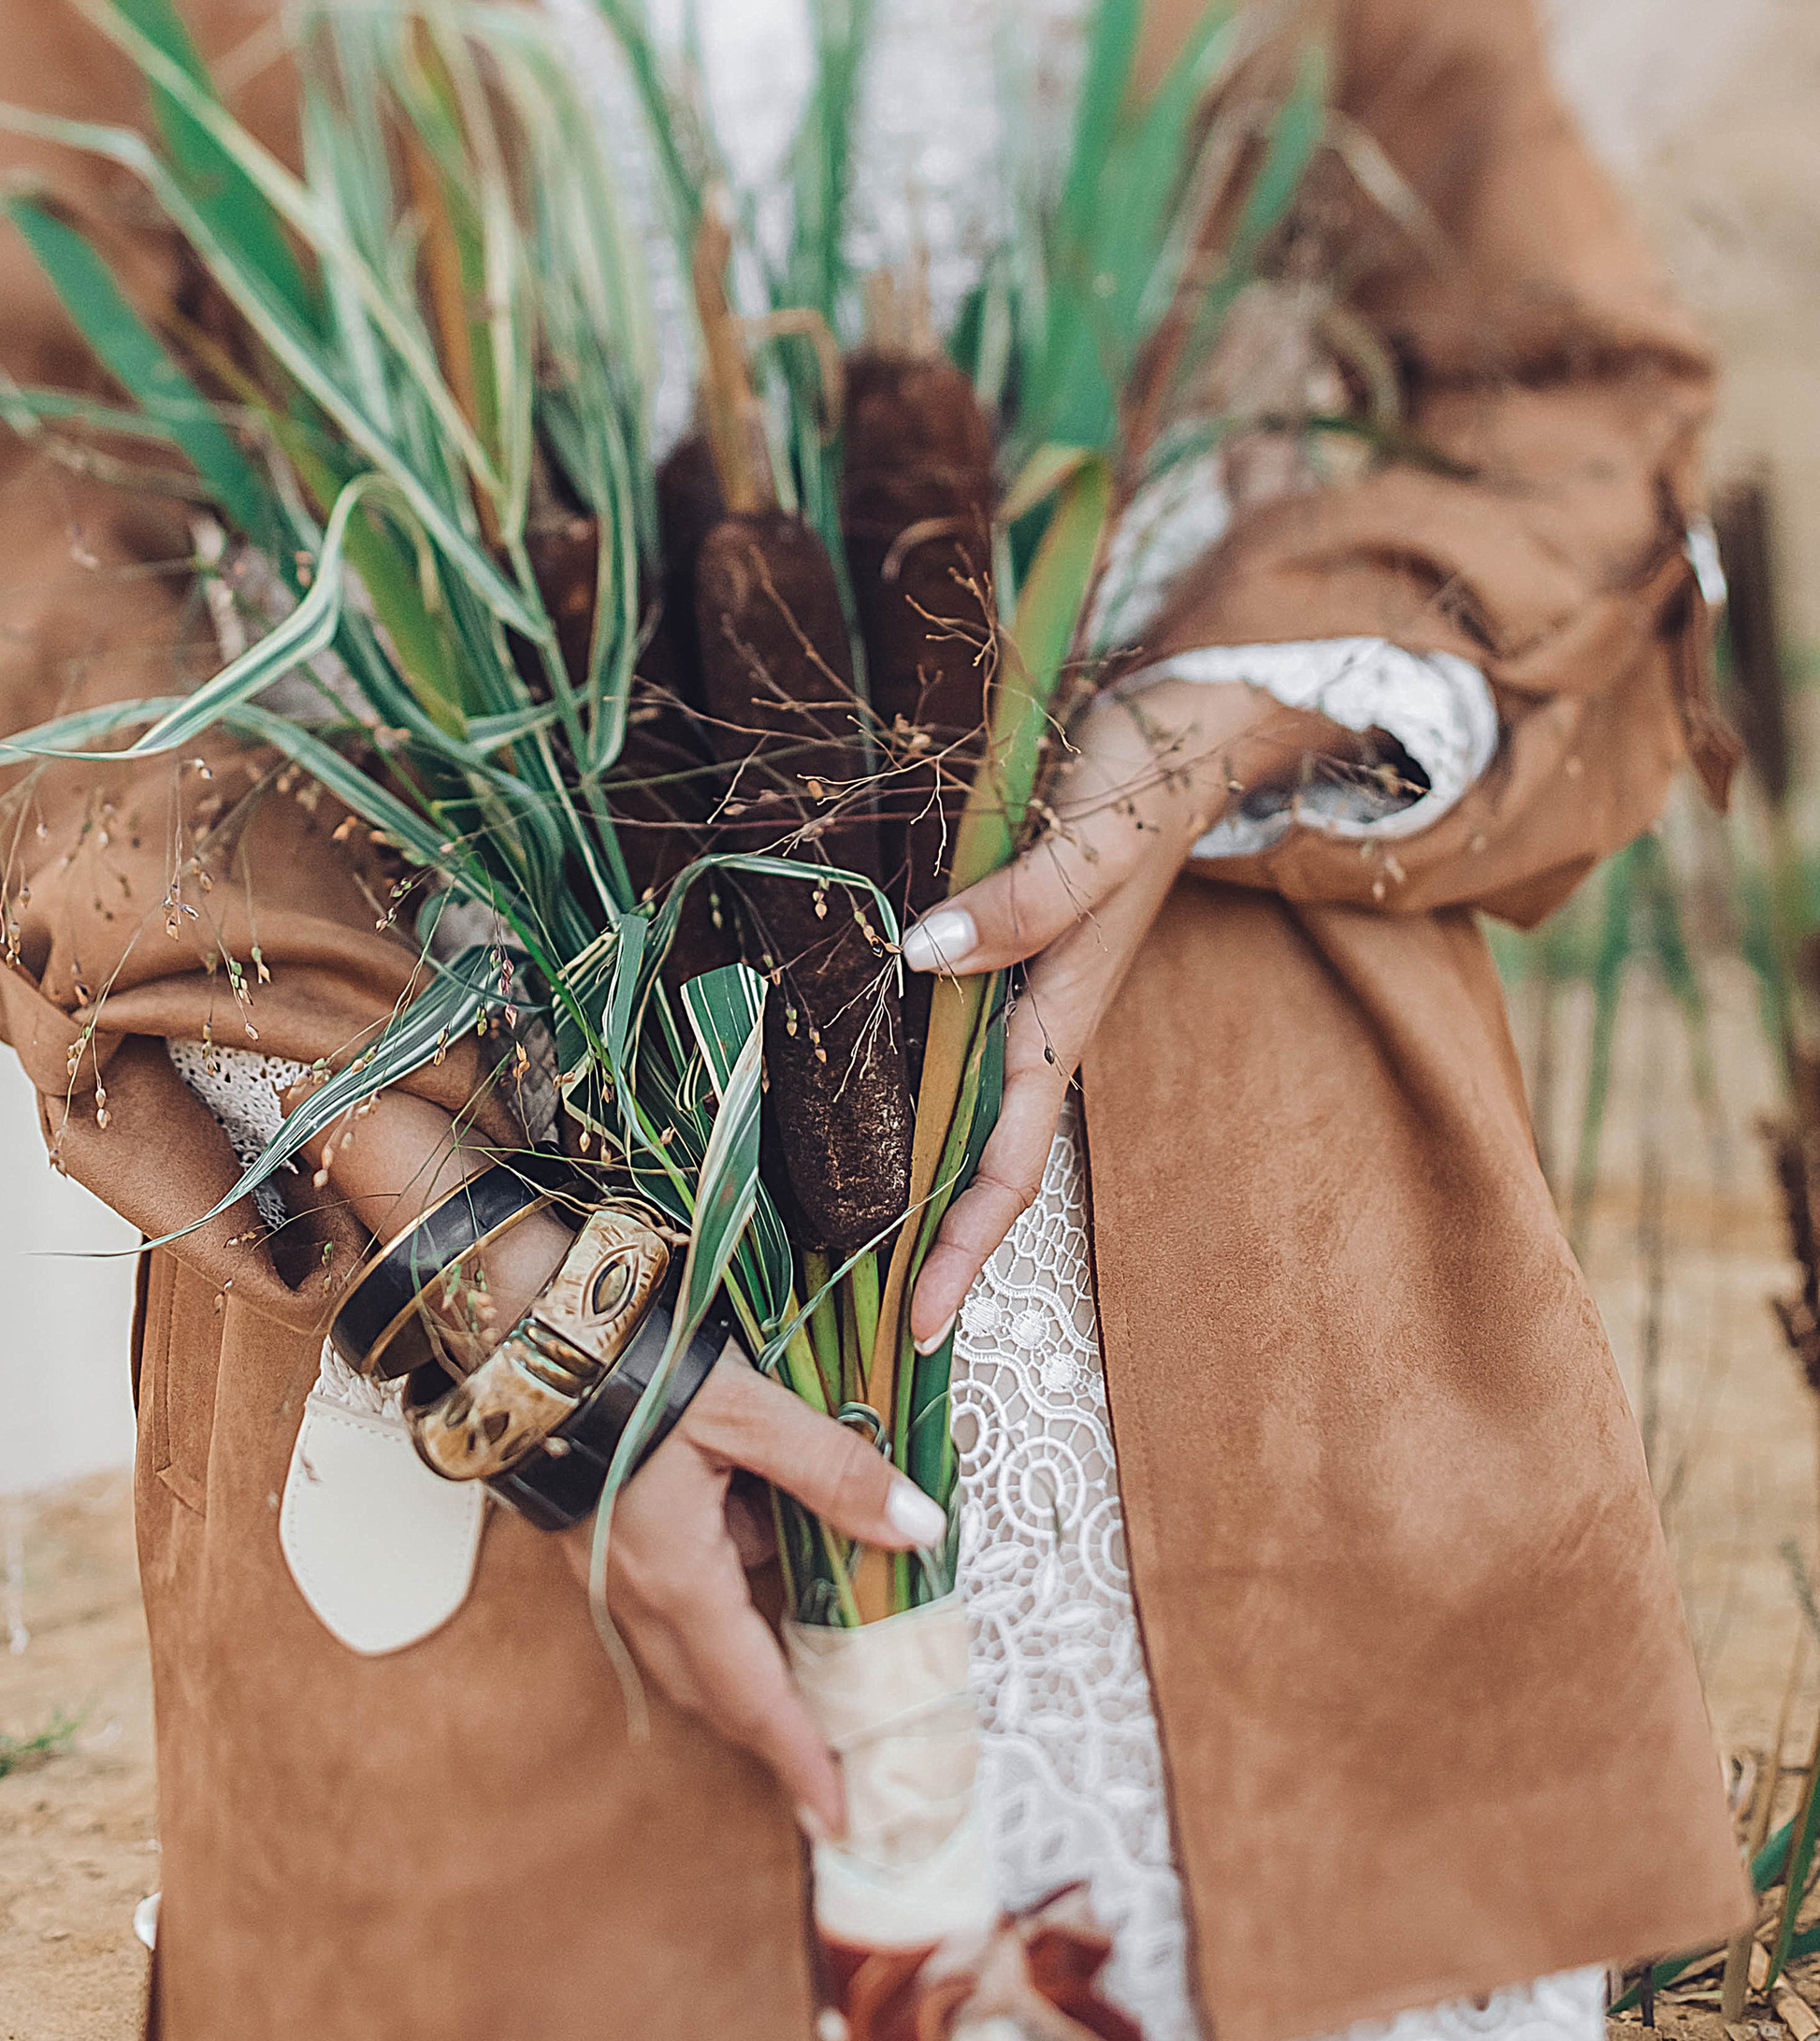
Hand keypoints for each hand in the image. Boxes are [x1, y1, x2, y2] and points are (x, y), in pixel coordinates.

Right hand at [560, 1346, 944, 1834]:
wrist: (531, 1336)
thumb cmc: (631, 1367)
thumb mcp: (747, 1412)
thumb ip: (835, 1470)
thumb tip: (918, 1530)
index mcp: (677, 1576)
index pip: (752, 1695)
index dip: (798, 1758)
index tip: (836, 1814)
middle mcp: (636, 1594)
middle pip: (715, 1697)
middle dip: (773, 1742)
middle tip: (829, 1778)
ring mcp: (610, 1577)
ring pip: (686, 1662)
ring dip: (742, 1691)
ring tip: (802, 1707)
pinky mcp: (600, 1549)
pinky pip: (667, 1617)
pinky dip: (716, 1634)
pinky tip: (750, 1593)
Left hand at [900, 678, 1339, 1348]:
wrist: (1200, 715)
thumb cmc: (1149, 772)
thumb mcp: (1089, 833)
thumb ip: (1021, 899)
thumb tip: (926, 953)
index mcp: (1064, 1016)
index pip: (1008, 1163)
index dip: (961, 1248)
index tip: (918, 1325)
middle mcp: (1042, 1021)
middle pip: (980, 1162)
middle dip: (927, 1246)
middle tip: (854, 1316)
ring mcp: (1027, 991)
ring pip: (963, 1111)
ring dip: (914, 1178)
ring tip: (840, 1241)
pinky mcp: (1011, 950)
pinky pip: (954, 1044)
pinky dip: (911, 1091)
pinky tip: (855, 1107)